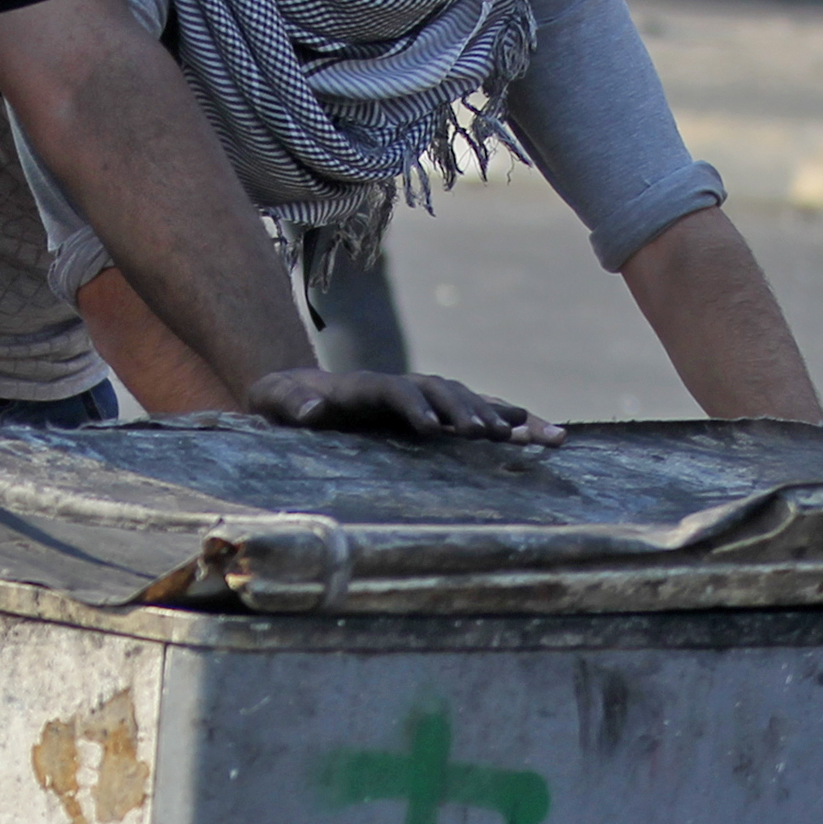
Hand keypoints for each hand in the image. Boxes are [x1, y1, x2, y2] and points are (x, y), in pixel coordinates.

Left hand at [246, 367, 564, 443]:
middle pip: (442, 391)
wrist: (298, 394)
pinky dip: (513, 423)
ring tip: (547, 436)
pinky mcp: (436, 413)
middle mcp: (402, 387)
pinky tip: (547, 436)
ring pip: (471, 401)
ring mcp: (422, 397)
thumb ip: (289, 404)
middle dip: (468, 410)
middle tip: (491, 436)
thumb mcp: (275, 402)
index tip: (430, 430)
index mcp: (364, 387)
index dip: (413, 407)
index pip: (395, 391)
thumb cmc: (284, 404)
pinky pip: (479, 415)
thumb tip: (307, 411)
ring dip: (507, 417)